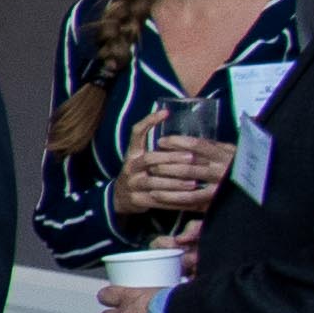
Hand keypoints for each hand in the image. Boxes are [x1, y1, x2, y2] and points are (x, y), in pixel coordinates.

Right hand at [114, 132, 228, 225]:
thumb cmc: (138, 173)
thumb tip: (180, 131)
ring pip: (154, 182)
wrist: (119, 197)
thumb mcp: (140, 157)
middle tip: (191, 157)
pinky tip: (187, 198)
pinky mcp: (137, 200)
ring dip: (175, 182)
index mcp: (132, 153)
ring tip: (193, 181)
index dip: (149, 121)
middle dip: (171, 158)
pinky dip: (173, 200)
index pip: (137, 132)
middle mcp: (130, 167)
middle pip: (149, 159)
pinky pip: (157, 200)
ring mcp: (132, 184)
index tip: (166, 112)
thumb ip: (156, 147)